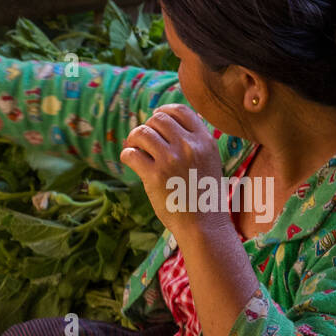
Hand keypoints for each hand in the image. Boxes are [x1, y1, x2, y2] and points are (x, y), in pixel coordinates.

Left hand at [120, 104, 229, 242]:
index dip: (164, 111)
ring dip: (133, 139)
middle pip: (158, 119)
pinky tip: (130, 161)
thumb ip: (194, 143)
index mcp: (205, 140)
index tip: (155, 119)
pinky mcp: (154, 175)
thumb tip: (168, 123)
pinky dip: (126, 154)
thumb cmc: (203, 195)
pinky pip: (131, 153)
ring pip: (142, 133)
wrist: (203, 224)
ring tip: (134, 149)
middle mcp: (188, 146)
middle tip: (141, 140)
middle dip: (147, 127)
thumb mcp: (209, 161)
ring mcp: (171, 160)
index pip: (181, 111)